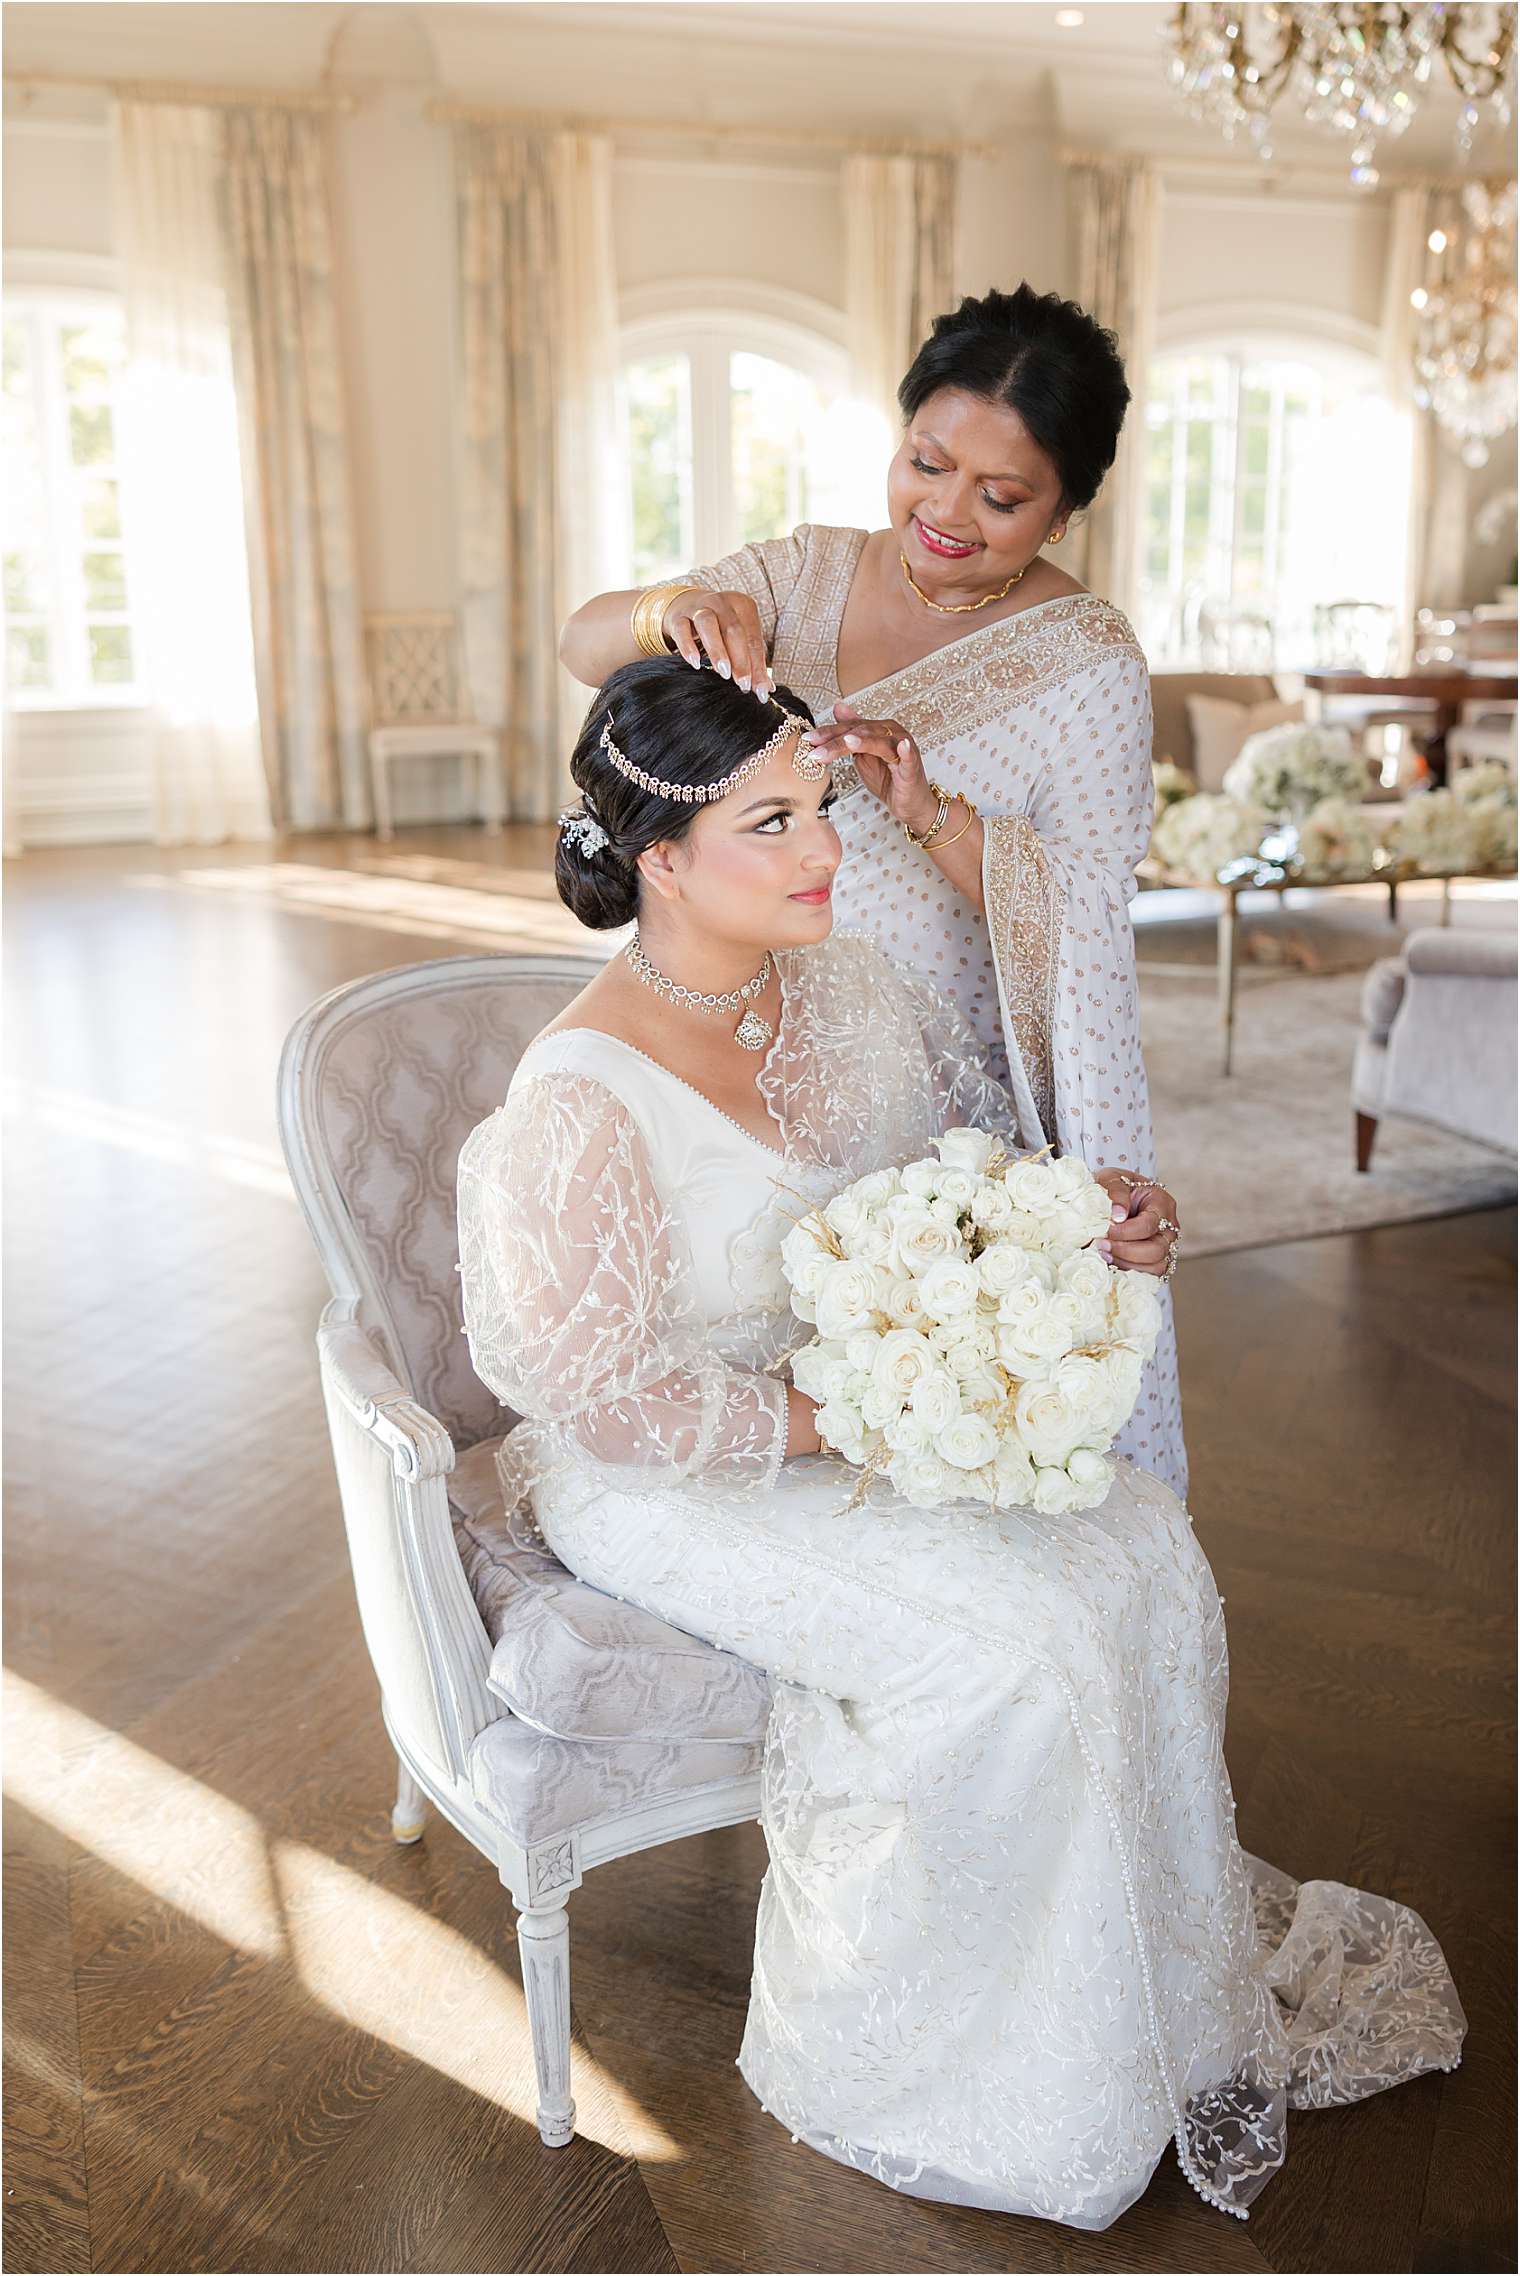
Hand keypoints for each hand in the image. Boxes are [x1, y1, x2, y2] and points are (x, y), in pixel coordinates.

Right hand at [662, 588, 773, 696]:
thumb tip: (765, 689)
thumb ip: (751, 661)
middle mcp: (722, 603)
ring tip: (724, 673)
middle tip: (743, 685)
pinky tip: (695, 663)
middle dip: (740, 660)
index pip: (753, 639)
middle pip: (734, 630)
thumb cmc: (720, 626)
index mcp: (743, 606)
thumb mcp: (738, 638)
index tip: (761, 691)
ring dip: (717, 650)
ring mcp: (698, 607)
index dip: (758, 666)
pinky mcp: (678, 616)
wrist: (686, 606)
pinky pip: (682, 629)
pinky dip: (688, 646)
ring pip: (708, 624)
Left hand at [799, 702, 938, 835]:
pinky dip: (905, 751)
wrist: (909, 804)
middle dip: (835, 740)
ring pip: (877, 742)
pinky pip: (908, 757)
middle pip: (859, 732)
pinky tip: (901, 746)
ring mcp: (903, 748)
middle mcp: (891, 733)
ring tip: (847, 741)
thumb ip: (850, 734)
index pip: (848, 728)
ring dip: (862, 741)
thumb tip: (837, 707)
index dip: (827, 733)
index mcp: (877, 730)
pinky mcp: (912, 766)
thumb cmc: (888, 779)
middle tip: (814, 748)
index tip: (806, 741)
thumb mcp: (863, 756)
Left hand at [1095, 1169, 1180, 1278]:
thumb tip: (1118, 1215)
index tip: (1104, 1230)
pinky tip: (1110, 1261)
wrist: (1105, 1198)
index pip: (1149, 1224)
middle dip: (1126, 1251)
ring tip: (1103, 1254)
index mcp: (1161, 1202)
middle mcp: (1168, 1227)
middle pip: (1157, 1249)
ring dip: (1127, 1263)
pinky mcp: (1154, 1260)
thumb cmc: (1111, 1188)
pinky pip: (1149, 1275)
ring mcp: (1164, 1246)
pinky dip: (1129, 1271)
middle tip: (1101, 1245)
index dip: (1125, 1232)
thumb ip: (1115, 1191)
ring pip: (1157, 1266)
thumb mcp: (1110, 1179)